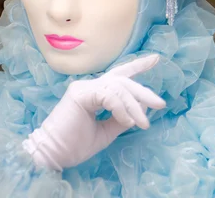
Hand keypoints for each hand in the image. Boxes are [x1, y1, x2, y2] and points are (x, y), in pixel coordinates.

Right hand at [22, 55, 164, 170]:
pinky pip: (110, 96)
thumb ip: (124, 118)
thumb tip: (144, 108)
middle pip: (124, 81)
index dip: (138, 66)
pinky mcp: (80, 94)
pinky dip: (121, 109)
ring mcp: (84, 87)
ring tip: (142, 123)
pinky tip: (127, 122)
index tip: (155, 59)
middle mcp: (90, 86)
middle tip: (160, 104)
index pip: (120, 75)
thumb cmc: (76, 145)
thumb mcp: (108, 130)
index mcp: (97, 92)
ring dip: (134, 107)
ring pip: (120, 88)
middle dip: (144, 92)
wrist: (54, 155)